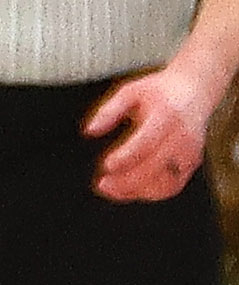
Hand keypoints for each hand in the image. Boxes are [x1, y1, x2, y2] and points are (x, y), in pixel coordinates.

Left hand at [84, 58, 224, 200]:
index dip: (126, 157)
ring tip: (113, 190)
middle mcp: (182, 137)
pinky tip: (132, 191)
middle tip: (102, 185)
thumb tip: (89, 131)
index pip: (146, 143)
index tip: (106, 166)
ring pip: (167, 182)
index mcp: (166, 116)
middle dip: (128, 181)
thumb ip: (109, 110)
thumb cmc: (159, 90)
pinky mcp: (192, 162)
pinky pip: (174, 185)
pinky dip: (153, 193)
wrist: (194, 90)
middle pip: (155, 167)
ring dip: (139, 192)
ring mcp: (190, 152)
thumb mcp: (130, 91)